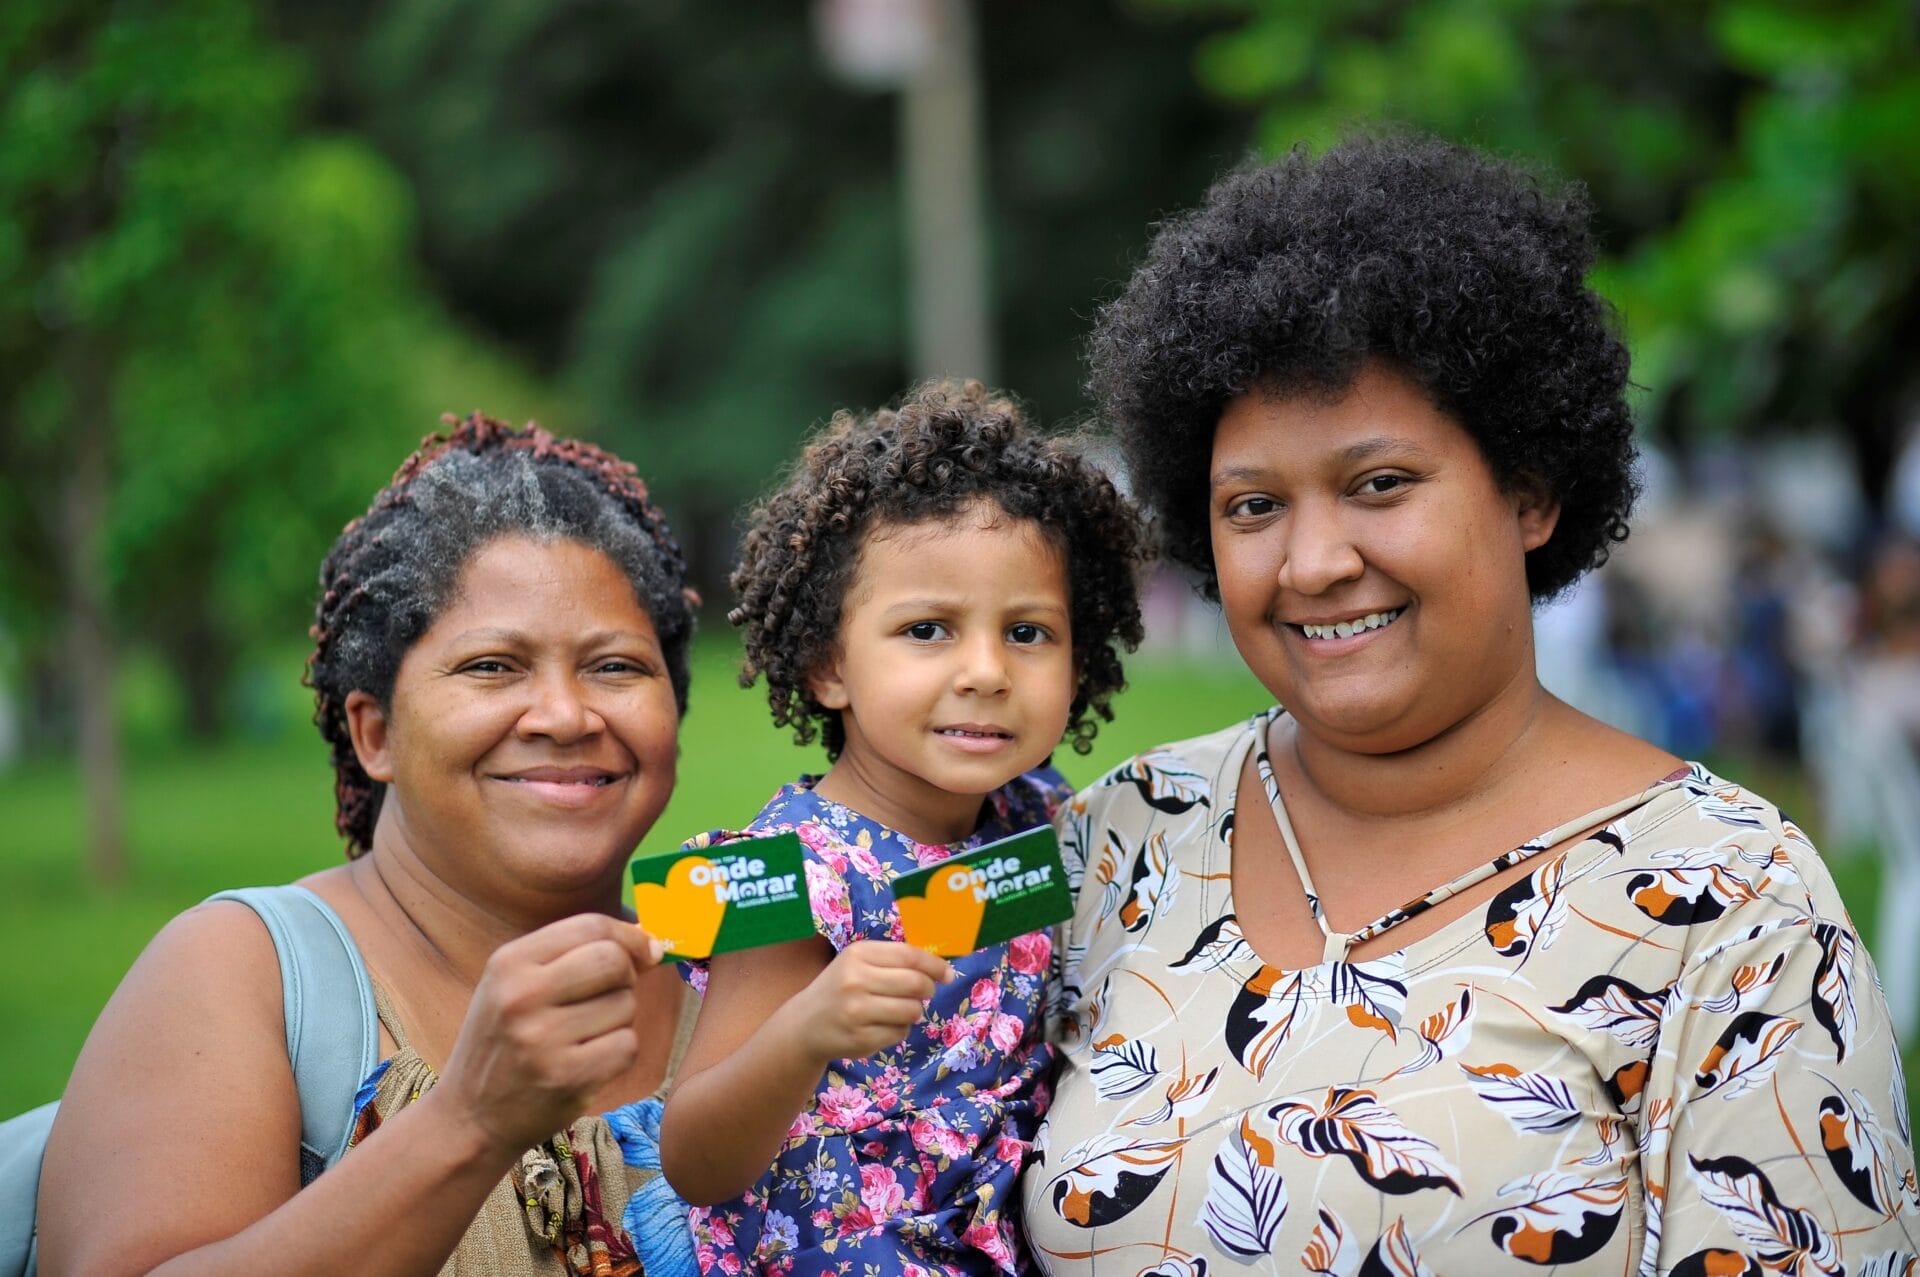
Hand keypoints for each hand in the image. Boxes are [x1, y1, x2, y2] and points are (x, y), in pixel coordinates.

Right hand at [435, 913, 665, 1156]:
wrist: (469, 1117)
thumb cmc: (504, 1041)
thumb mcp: (516, 984)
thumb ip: (574, 954)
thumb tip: (651, 940)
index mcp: (509, 963)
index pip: (590, 925)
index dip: (630, 936)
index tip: (645, 951)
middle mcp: (522, 996)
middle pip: (614, 961)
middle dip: (627, 976)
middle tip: (608, 996)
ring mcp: (543, 1039)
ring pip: (625, 1005)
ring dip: (618, 1020)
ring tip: (582, 1036)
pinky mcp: (567, 1078)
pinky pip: (627, 1046)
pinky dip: (618, 1053)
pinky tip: (588, 1062)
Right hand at [782, 940, 954, 1064]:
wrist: (805, 1024)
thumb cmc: (841, 987)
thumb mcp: (858, 963)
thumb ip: (894, 960)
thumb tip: (941, 968)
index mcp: (858, 954)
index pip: (909, 956)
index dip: (935, 965)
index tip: (947, 974)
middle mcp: (855, 981)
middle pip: (915, 984)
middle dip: (928, 989)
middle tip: (925, 993)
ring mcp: (856, 1012)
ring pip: (912, 1011)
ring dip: (914, 1011)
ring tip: (898, 1009)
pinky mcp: (860, 1039)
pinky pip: (900, 1033)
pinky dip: (900, 1029)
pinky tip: (882, 1025)